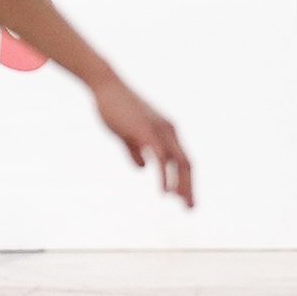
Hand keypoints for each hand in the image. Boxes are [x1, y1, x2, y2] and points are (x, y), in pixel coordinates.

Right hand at [92, 79, 191, 207]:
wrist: (106, 87)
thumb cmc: (116, 109)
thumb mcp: (128, 135)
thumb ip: (136, 151)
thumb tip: (143, 168)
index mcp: (166, 131)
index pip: (183, 159)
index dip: (186, 180)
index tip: (184, 200)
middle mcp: (168, 130)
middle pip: (186, 163)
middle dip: (189, 187)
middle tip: (190, 208)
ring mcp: (159, 130)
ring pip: (178, 162)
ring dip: (181, 185)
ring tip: (182, 204)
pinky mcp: (147, 132)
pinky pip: (161, 158)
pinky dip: (165, 177)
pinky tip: (164, 193)